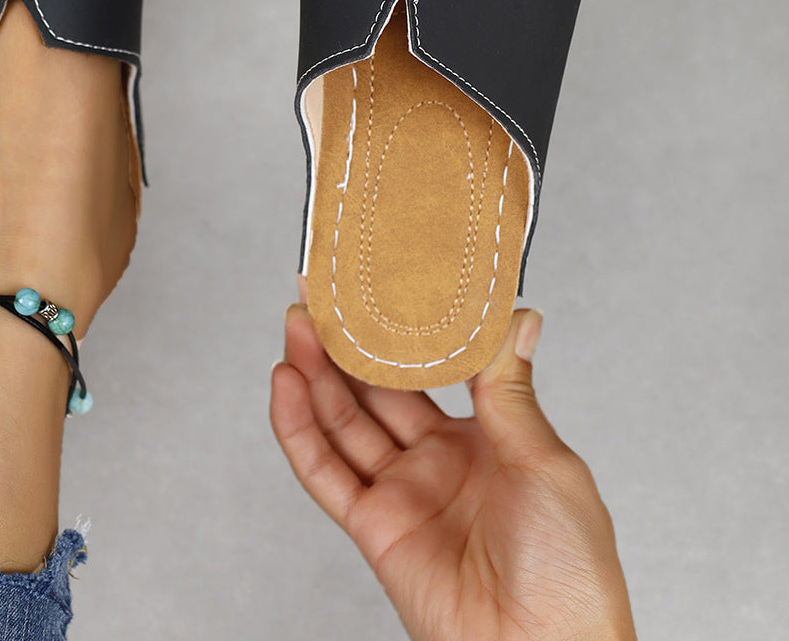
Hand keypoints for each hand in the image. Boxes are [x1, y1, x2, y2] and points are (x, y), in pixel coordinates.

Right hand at [270, 305, 636, 640]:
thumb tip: (519, 314)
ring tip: (294, 325)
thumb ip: (510, 388)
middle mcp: (437, 461)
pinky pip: (325, 472)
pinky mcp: (373, 527)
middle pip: (377, 389)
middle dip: (345, 342)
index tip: (379, 285)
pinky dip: (299, 429)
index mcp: (487, 439)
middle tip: (318, 295)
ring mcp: (402, 493)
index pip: (432, 368)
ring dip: (314, 372)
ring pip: (344, 421)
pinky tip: (286, 386)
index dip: (401, 329)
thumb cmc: (571, 572)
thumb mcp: (548, 461)